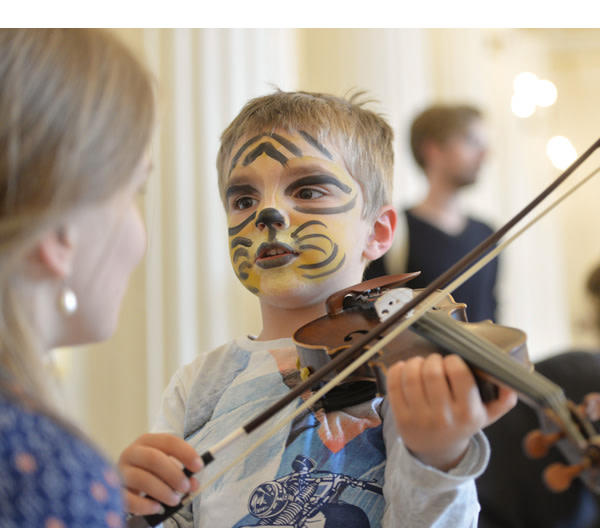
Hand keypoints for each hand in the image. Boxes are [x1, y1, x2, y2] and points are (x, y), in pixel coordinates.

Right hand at [118, 433, 202, 515]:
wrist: (124, 483)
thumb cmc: (150, 472)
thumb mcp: (166, 468)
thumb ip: (181, 473)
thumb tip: (194, 484)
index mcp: (147, 441)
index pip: (169, 441)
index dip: (186, 453)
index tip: (199, 467)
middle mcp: (132, 452)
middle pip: (154, 458)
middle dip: (174, 474)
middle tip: (186, 487)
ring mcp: (121, 471)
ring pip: (143, 479)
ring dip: (163, 491)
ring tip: (175, 500)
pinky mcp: (115, 491)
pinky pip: (129, 499)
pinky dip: (145, 505)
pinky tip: (157, 508)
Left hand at [386, 353, 516, 470]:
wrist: (437, 451)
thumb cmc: (461, 424)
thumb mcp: (486, 415)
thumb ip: (503, 400)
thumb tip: (512, 384)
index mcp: (468, 413)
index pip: (459, 374)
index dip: (453, 360)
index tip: (452, 361)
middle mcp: (444, 417)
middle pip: (432, 372)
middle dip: (432, 359)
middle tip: (434, 361)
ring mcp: (419, 418)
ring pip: (411, 376)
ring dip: (414, 362)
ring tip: (420, 363)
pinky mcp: (400, 418)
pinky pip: (393, 385)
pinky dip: (397, 370)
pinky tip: (404, 368)